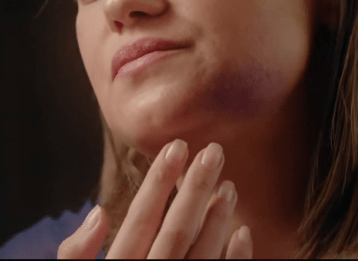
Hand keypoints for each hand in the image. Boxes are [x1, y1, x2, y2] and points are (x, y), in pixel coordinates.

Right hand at [57, 140, 252, 258]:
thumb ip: (76, 256)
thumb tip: (97, 212)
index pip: (141, 219)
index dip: (159, 182)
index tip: (178, 146)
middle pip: (176, 232)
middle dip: (195, 189)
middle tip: (215, 151)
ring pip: (200, 256)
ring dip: (218, 219)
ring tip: (231, 185)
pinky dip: (234, 260)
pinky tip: (244, 233)